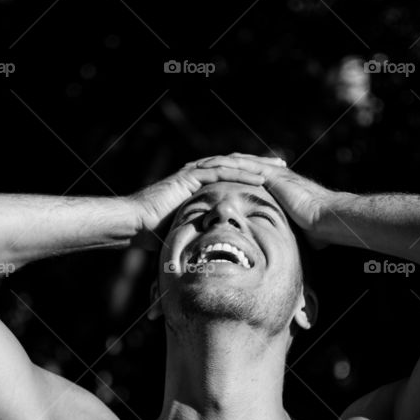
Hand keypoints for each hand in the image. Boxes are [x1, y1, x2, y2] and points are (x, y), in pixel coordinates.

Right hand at [129, 159, 271, 249]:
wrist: (136, 224)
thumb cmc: (156, 233)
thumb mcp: (188, 234)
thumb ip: (203, 237)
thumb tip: (216, 255)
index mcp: (201, 187)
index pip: (232, 177)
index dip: (253, 177)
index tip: (274, 180)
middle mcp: (199, 176)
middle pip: (236, 166)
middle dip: (260, 164)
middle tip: (283, 164)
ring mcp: (193, 174)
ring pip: (232, 165)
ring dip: (256, 165)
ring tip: (278, 167)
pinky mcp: (189, 177)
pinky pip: (220, 172)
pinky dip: (241, 173)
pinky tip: (260, 176)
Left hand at [192, 154, 335, 247]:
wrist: (327, 219)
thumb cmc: (317, 231)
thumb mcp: (292, 235)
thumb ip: (282, 241)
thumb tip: (278, 261)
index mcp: (271, 188)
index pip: (241, 179)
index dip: (222, 181)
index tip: (203, 185)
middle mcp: (269, 176)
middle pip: (234, 167)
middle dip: (212, 168)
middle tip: (190, 171)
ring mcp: (269, 173)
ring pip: (234, 163)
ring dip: (212, 164)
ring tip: (192, 167)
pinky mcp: (270, 174)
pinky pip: (242, 165)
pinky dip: (223, 164)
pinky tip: (206, 166)